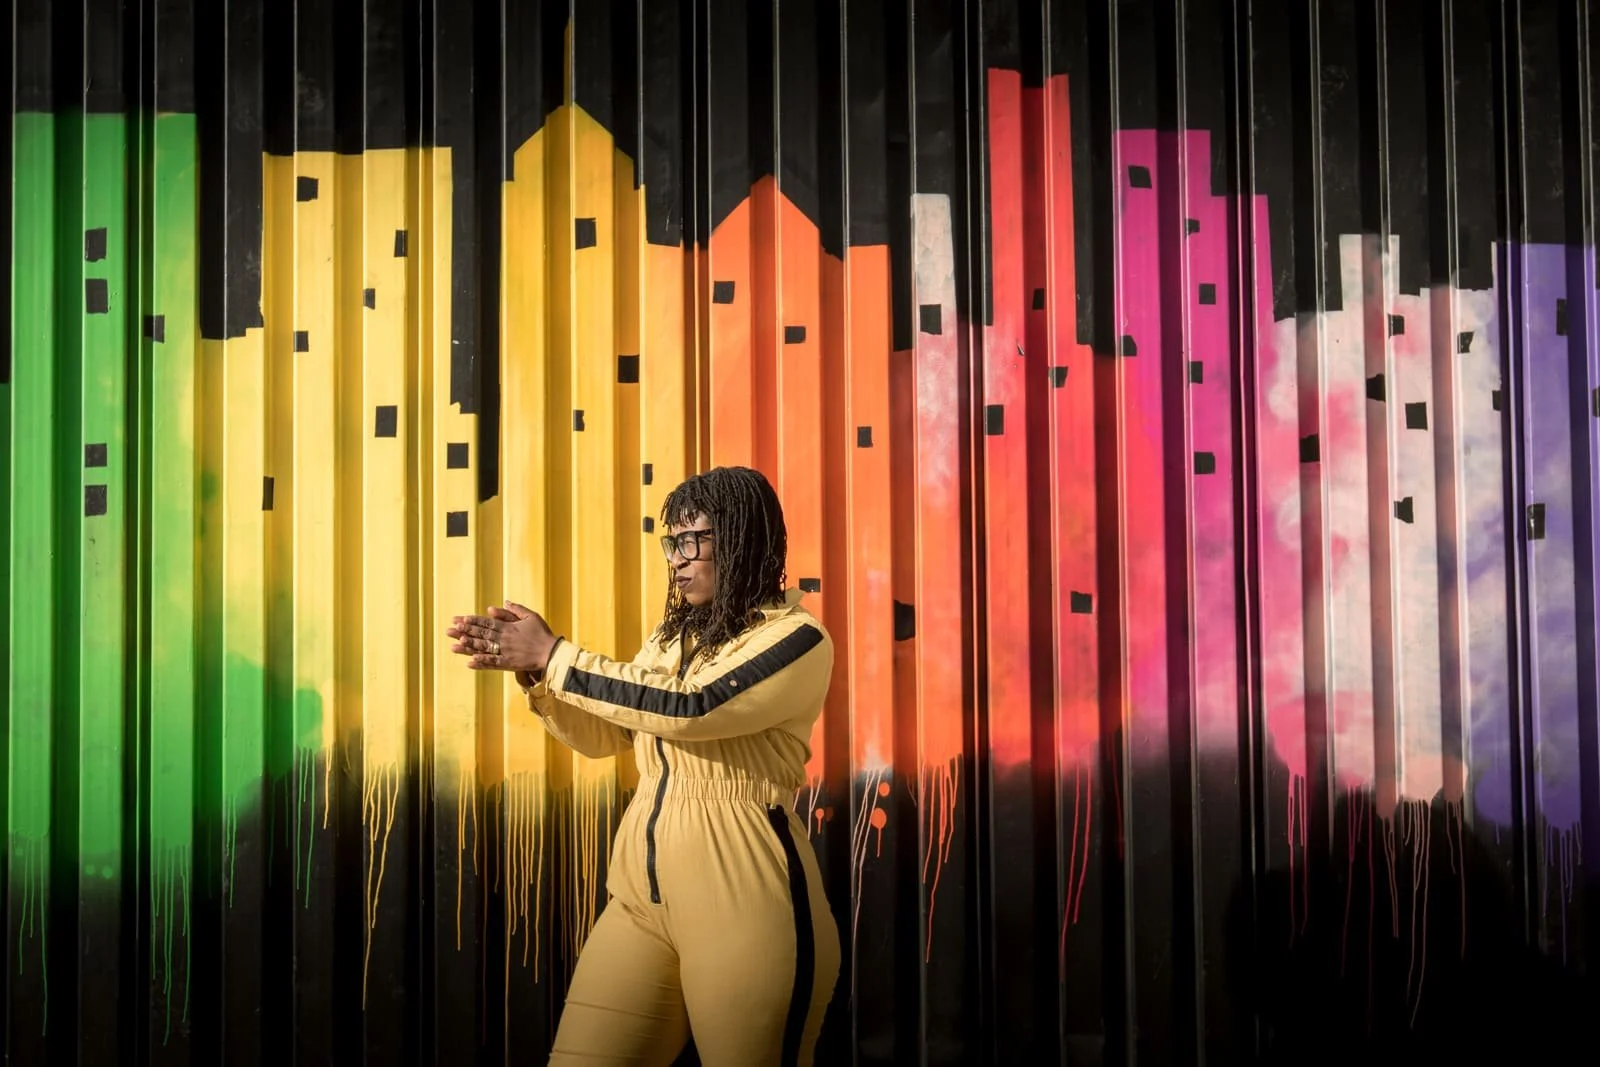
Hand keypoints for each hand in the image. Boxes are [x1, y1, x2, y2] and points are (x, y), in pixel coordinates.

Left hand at [445, 601, 559, 674]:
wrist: (551, 652)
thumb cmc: (542, 633)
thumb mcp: (531, 616)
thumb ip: (516, 610)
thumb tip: (503, 602)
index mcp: (508, 627)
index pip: (486, 622)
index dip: (472, 621)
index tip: (459, 620)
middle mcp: (504, 639)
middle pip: (481, 634)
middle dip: (464, 632)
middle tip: (449, 631)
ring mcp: (505, 652)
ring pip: (483, 649)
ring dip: (468, 647)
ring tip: (453, 646)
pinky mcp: (509, 664)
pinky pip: (492, 663)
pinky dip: (481, 663)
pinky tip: (470, 662)